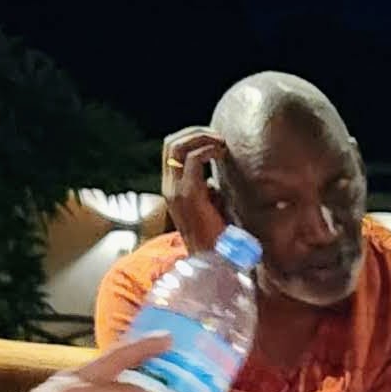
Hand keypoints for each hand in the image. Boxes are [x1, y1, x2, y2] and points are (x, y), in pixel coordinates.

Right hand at [160, 130, 228, 257]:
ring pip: (177, 146)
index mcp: (172, 187)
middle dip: (196, 131)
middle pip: (171, 142)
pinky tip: (221, 154)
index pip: (171, 148)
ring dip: (201, 137)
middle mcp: (169, 187)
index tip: (215, 140)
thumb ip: (208, 187)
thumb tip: (218, 171)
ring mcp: (175, 191)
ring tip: (221, 144)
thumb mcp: (211, 204)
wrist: (214, 260)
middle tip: (219, 137)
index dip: (192, 136)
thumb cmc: (217, 235)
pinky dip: (207, 149)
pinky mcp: (188, 195)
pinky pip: (192, 159)